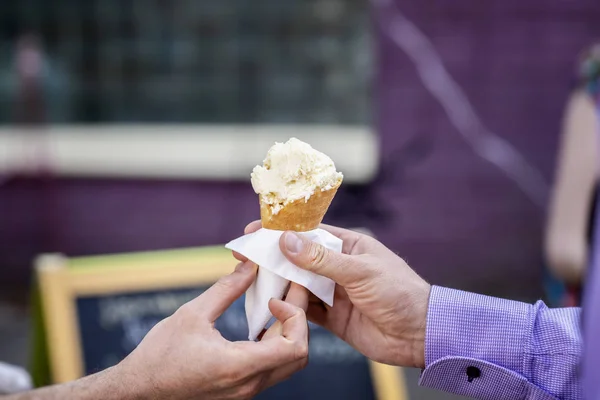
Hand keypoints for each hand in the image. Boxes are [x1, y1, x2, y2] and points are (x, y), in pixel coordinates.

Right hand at [115, 261, 308, 399]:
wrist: (139, 392)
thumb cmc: (159, 357)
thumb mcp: (192, 314)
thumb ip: (227, 289)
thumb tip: (250, 267)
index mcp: (239, 366)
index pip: (294, 347)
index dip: (295, 316)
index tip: (274, 297)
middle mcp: (249, 384)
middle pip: (298, 354)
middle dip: (297, 319)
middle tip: (285, 291)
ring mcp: (246, 391)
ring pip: (287, 363)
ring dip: (287, 331)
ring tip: (274, 303)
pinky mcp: (241, 391)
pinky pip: (272, 367)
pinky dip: (275, 343)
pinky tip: (261, 323)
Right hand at [239, 221, 430, 368]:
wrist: (419, 335)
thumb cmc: (399, 293)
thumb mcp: (359, 271)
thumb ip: (321, 259)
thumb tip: (286, 240)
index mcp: (348, 246)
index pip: (309, 233)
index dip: (282, 230)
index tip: (255, 230)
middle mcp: (338, 267)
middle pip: (298, 259)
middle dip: (273, 258)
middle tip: (245, 257)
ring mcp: (334, 292)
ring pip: (298, 284)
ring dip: (278, 283)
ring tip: (252, 280)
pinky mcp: (332, 317)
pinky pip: (305, 309)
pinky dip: (289, 307)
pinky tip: (272, 304)